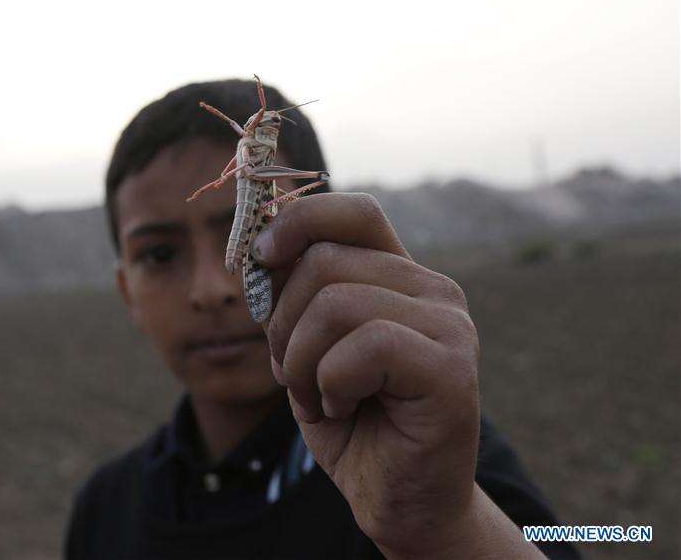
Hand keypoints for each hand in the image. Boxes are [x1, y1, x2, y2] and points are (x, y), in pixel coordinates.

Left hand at [252, 193, 540, 558]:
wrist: (398, 498)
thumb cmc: (351, 420)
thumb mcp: (306, 348)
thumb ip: (294, 298)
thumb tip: (261, 249)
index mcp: (398, 277)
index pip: (353, 212)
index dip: (298, 222)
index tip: (261, 257)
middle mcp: (432, 290)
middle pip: (324, 261)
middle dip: (283, 323)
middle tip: (294, 372)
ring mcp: (448, 325)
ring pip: (335, 302)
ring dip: (302, 361)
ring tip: (320, 397)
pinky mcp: (450, 368)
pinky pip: (363, 347)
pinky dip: (331, 384)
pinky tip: (344, 409)